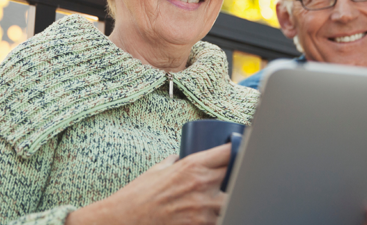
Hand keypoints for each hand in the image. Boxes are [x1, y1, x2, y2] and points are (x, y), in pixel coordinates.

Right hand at [66, 143, 230, 224]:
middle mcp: (202, 184)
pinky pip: (222, 218)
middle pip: (239, 174)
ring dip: (234, 198)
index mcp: (193, 165)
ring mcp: (204, 208)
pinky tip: (215, 214)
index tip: (242, 150)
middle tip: (240, 174)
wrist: (125, 220)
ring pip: (235, 200)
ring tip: (230, 196)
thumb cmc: (138, 195)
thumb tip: (178, 159)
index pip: (229, 152)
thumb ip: (173, 163)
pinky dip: (222, 216)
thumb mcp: (157, 170)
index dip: (240, 149)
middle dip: (241, 173)